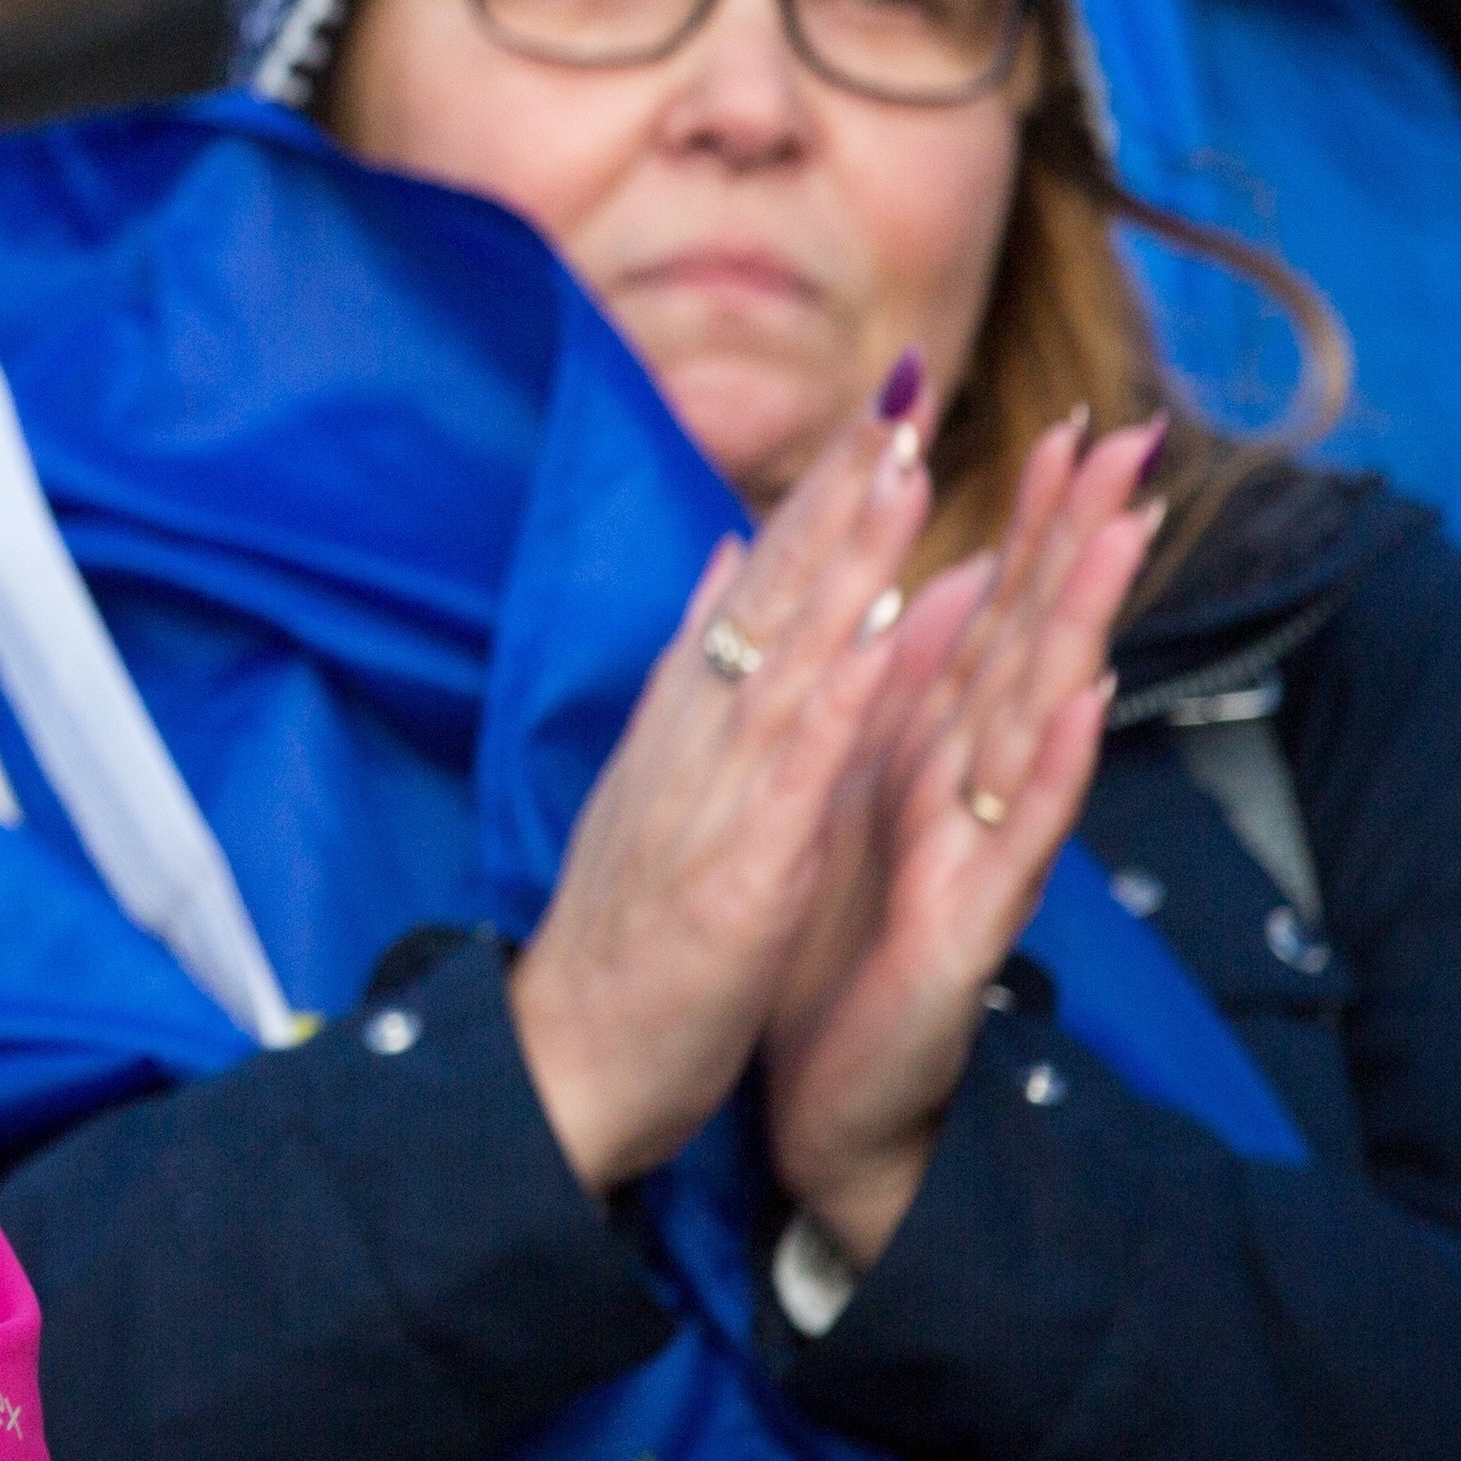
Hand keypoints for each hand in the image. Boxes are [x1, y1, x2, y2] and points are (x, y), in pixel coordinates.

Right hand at [512, 391, 933, 1193]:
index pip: (750, 591)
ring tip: (900, 472)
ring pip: (788, 652)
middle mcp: (690, 742)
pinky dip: (850, 690)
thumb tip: (718, 560)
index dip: (814, 502)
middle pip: (766, 597)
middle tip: (892, 397)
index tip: (872, 418)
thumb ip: (692, 671)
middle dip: (833, 494)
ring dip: (847, 556)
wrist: (560, 1064)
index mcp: (680, 728)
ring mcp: (713, 799)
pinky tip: (893, 632)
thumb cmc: (617, 942)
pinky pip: (804, 765)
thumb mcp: (653, 787)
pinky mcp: (741, 869)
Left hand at [762, 416, 1165, 1265]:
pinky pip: (1013, 838)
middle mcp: (972, 795)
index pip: (993, 617)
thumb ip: (898, 708)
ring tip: (1127, 532)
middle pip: (1034, 644)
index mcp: (930, 759)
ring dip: (1084, 623)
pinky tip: (1082, 702)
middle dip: (1080, 541)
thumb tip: (929, 601)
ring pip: (1041, 719)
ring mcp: (980, 857)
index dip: (1031, 523)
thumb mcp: (857, 805)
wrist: (818, 1097)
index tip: (1070, 421)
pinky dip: (1050, 767)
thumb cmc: (836, 952)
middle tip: (1133, 436)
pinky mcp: (963, 929)